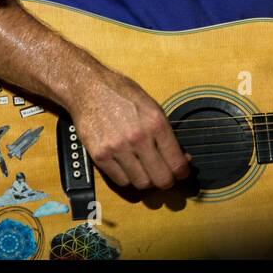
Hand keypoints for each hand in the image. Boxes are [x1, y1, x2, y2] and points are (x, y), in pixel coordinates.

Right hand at [68, 66, 192, 190]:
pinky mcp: (99, 156)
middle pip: (161, 179)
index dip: (182, 173)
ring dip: (146, 181)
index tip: (181, 174)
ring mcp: (117, 148)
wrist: (89, 88)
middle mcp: (138, 138)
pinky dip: (127, 178)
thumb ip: (167, 134)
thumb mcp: (152, 107)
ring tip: (146, 171)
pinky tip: (129, 167)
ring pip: (141, 184)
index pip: (177, 163)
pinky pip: (120, 181)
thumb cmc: (123, 95)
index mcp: (156, 123)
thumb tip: (183, 158)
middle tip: (166, 178)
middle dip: (167, 181)